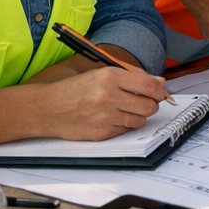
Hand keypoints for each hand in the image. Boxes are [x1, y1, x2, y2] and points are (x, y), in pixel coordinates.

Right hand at [32, 66, 166, 140]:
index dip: (160, 91)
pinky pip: (125, 131)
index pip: (150, 86)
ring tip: (125, 110)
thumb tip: (161, 82)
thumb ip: (133, 78)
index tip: (161, 93)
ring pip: (140, 120)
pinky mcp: (101, 133)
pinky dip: (124, 126)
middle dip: (151, 105)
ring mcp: (105, 116)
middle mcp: (108, 96)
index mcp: (110, 77)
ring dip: (138, 116)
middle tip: (144, 103)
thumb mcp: (102, 75)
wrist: (46, 108)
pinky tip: (112, 119)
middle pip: (149, 106)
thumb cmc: (75, 90)